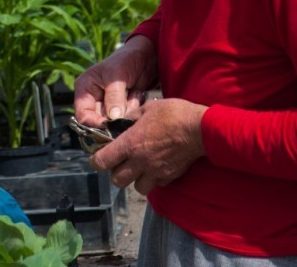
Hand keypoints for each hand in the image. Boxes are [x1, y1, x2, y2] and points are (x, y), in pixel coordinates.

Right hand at [74, 35, 157, 126]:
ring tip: (133, 92)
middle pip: (99, 120)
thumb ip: (113, 98)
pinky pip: (126, 117)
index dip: (94, 123)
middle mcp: (94, 98)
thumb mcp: (116, 76)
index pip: (83, 114)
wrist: (146, 56)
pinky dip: (134, 108)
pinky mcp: (122, 107)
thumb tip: (113, 119)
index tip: (110, 126)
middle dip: (115, 117)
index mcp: (85, 89)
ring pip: (115, 121)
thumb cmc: (125, 60)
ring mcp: (108, 104)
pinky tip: (137, 94)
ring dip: (127, 110)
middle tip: (128, 104)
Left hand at [90, 97, 206, 193]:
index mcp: (130, 144)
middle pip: (117, 181)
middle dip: (116, 174)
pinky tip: (158, 168)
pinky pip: (157, 185)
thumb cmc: (174, 114)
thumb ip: (133, 117)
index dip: (96, 161)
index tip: (97, 158)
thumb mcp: (148, 108)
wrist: (200, 129)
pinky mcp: (170, 177)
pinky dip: (155, 179)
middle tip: (121, 163)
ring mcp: (155, 171)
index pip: (103, 161)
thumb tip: (124, 122)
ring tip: (140, 169)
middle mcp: (140, 161)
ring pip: (137, 188)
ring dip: (136, 180)